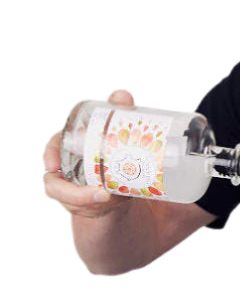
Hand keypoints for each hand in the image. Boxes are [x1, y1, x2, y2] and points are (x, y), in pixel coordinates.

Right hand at [43, 89, 133, 216]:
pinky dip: (102, 208)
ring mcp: (77, 193)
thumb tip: (122, 96)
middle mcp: (67, 174)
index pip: (52, 150)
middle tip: (101, 193)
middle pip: (58, 187)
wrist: (122, 178)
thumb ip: (119, 114)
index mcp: (67, 151)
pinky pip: (91, 210)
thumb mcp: (116, 133)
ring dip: (91, 204)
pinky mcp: (91, 205)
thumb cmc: (112, 150)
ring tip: (110, 200)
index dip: (50, 155)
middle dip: (75, 194)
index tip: (53, 164)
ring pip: (75, 203)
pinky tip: (116, 203)